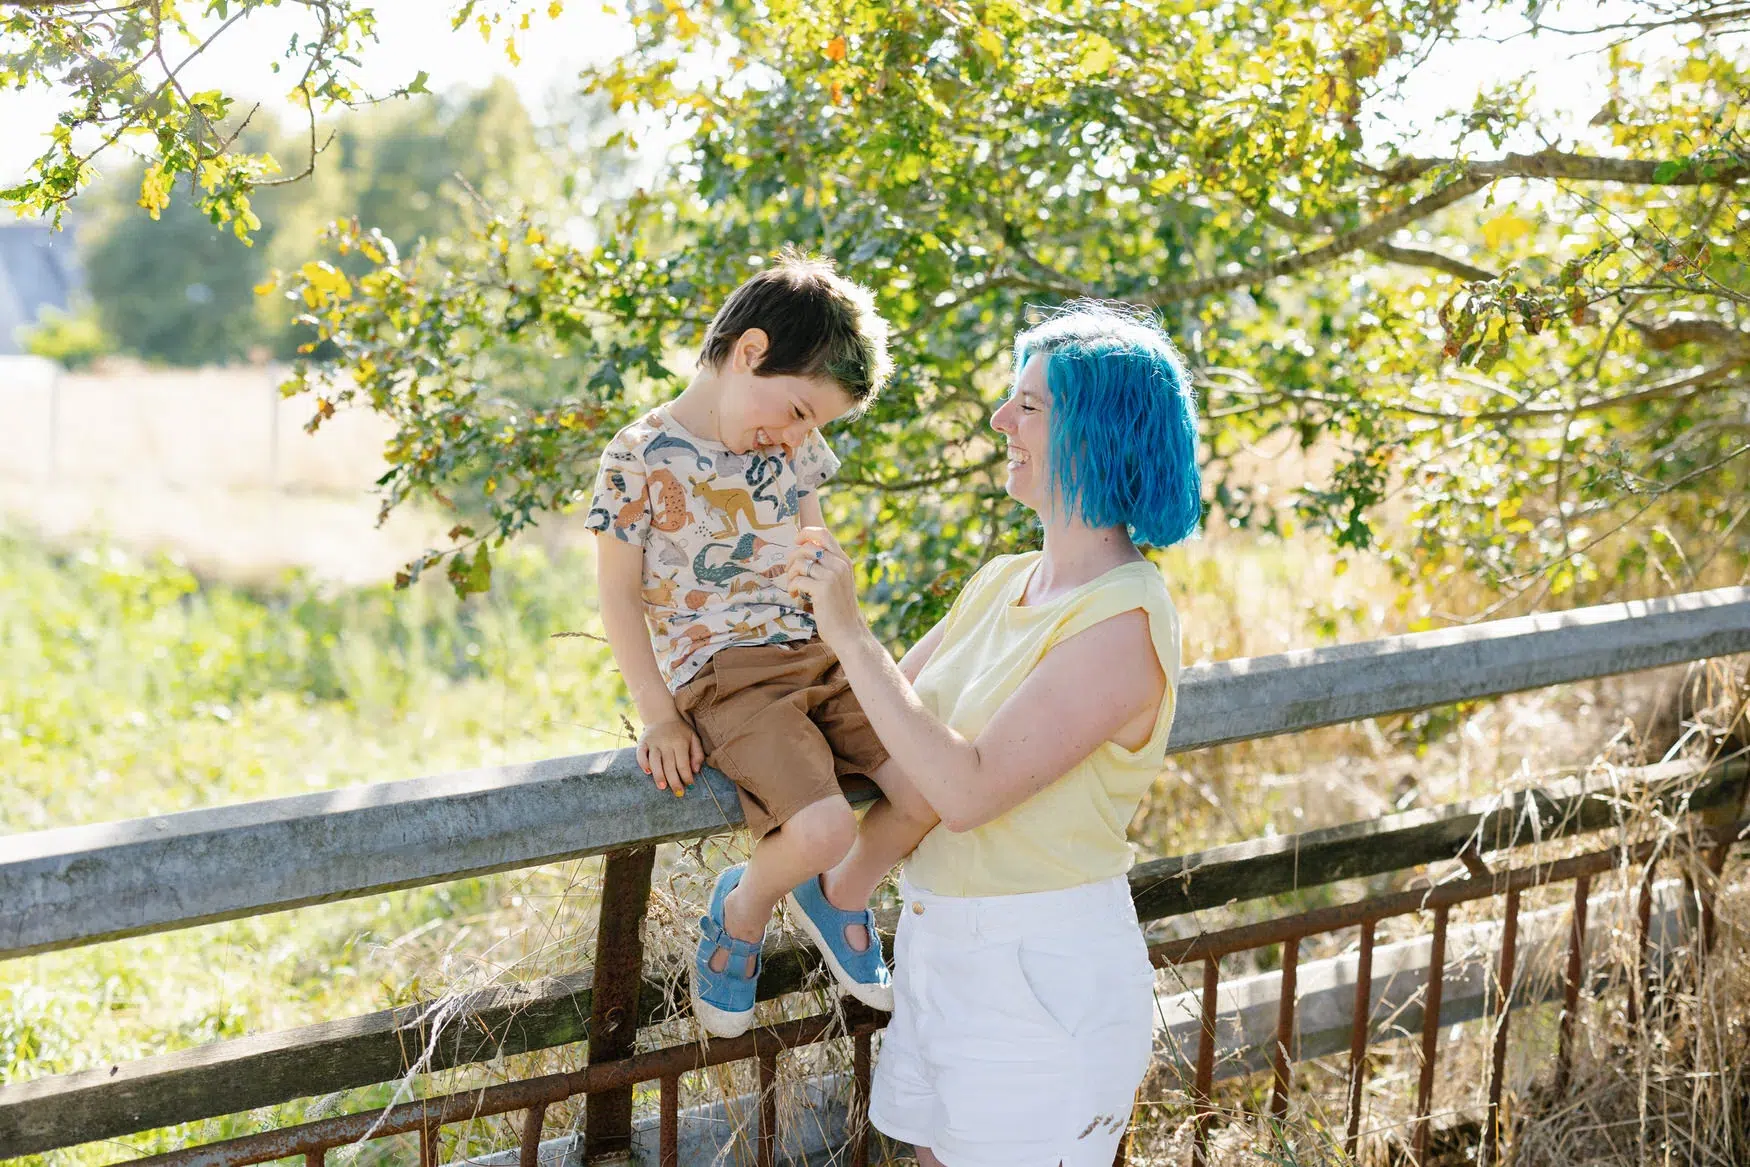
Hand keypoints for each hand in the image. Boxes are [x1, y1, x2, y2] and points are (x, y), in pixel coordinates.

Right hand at [638, 718, 703, 795]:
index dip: (686, 776)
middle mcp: (666, 743)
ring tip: (662, 787)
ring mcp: (653, 743)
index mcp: (680, 743)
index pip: (683, 764)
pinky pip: (640, 753)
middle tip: (678, 793)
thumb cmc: (680, 731)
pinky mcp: (642, 742)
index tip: (689, 785)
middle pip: (669, 765)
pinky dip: (642, 763)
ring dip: (658, 775)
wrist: (662, 716)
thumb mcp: (694, 738)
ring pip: (655, 761)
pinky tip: (647, 772)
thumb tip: (696, 770)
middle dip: (674, 781)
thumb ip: (698, 754)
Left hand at [782, 527, 865, 647]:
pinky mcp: (822, 589)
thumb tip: (803, 551)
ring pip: (800, 562)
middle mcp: (839, 565)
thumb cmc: (839, 609)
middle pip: (806, 547)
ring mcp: (831, 576)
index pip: (823, 534)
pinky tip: (796, 595)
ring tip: (793, 586)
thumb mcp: (838, 581)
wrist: (849, 632)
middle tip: (790, 572)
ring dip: (790, 574)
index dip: (805, 533)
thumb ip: (827, 566)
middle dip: (792, 558)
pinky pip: (797, 579)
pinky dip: (792, 587)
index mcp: (844, 560)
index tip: (796, 542)